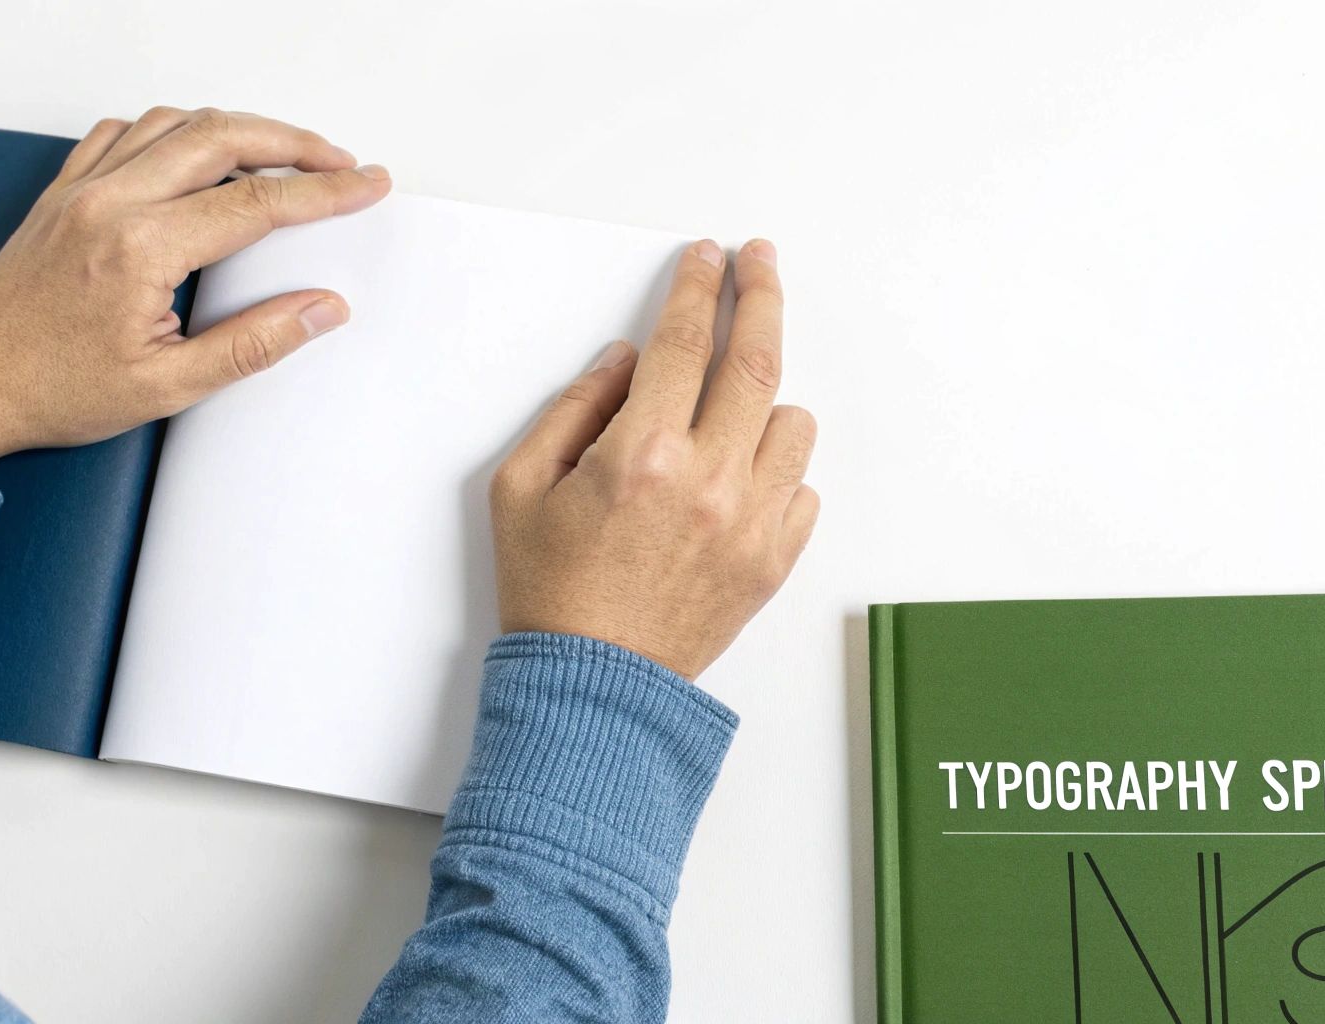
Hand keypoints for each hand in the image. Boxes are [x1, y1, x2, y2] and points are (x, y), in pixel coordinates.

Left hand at [0, 107, 392, 468]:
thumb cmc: (54, 390)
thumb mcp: (170, 387)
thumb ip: (254, 343)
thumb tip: (320, 310)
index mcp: (141, 248)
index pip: (258, 202)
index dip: (326, 190)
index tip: (365, 183)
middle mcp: (108, 204)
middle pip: (222, 138)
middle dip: (294, 142)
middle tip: (338, 160)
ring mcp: (80, 190)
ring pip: (174, 123)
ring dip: (237, 129)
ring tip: (282, 152)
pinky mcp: (61, 193)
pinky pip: (122, 132)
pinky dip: (171, 130)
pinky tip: (195, 152)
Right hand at [489, 239, 817, 679]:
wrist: (592, 689)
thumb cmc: (550, 593)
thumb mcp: (521, 487)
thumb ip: (573, 408)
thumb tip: (624, 359)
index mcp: (642, 456)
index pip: (683, 341)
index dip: (696, 286)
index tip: (707, 257)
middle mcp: (710, 482)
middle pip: (757, 358)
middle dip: (760, 294)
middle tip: (759, 263)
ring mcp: (751, 524)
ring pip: (791, 423)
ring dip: (764, 401)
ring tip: (724, 415)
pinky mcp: (773, 562)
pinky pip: (803, 489)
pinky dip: (778, 472)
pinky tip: (737, 481)